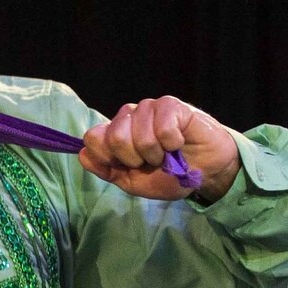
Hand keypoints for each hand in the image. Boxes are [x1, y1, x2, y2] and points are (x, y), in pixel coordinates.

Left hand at [80, 97, 241, 201]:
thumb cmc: (170, 175)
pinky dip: (172, 144)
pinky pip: (162, 128)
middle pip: (114, 138)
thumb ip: (106, 170)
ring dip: (157, 154)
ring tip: (168, 154)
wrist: (206, 172)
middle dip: (135, 159)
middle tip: (152, 162)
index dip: (108, 158)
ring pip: (139, 135)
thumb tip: (81, 154)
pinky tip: (179, 142)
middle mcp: (129, 116)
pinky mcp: (171, 105)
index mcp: (116, 132)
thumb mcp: (133, 182)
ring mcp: (149, 108)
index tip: (128, 167)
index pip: (93, 138)